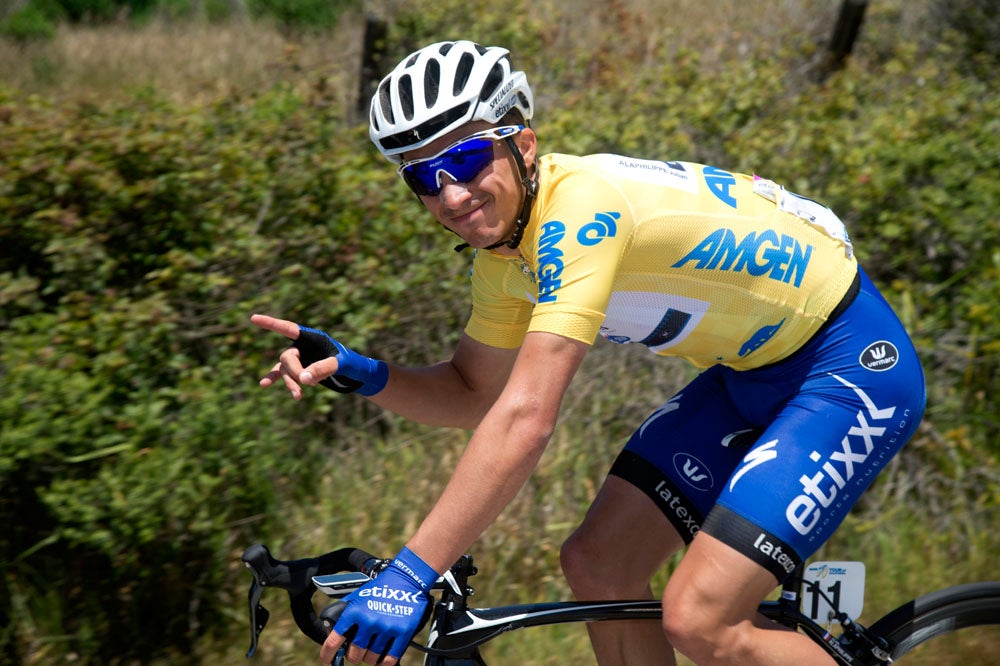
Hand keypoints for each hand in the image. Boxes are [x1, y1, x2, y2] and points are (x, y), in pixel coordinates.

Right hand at [250, 314, 388, 398]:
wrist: (357, 375)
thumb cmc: (352, 364)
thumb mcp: (342, 365)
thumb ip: (323, 369)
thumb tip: (303, 379)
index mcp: (313, 337)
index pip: (289, 328)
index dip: (271, 324)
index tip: (254, 318)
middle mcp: (304, 346)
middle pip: (288, 356)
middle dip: (294, 371)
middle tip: (305, 385)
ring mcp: (300, 358)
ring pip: (285, 369)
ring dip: (290, 383)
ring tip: (299, 397)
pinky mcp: (300, 370)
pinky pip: (283, 374)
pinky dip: (275, 379)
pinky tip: (264, 384)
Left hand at [320, 547, 436, 664]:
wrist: (407, 579)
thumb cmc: (381, 587)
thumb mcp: (358, 595)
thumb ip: (344, 612)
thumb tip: (330, 631)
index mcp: (354, 611)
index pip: (334, 640)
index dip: (328, 654)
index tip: (327, 660)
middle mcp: (368, 620)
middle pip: (354, 654)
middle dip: (354, 656)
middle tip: (358, 651)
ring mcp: (386, 627)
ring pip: (371, 659)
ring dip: (370, 658)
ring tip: (373, 650)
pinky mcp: (402, 632)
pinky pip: (389, 660)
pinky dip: (384, 663)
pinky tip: (382, 660)